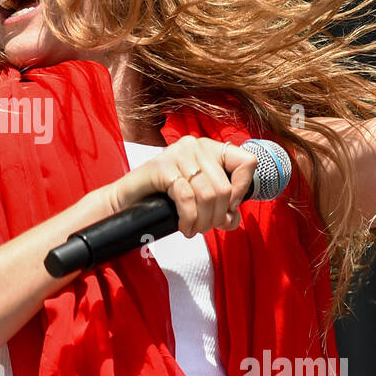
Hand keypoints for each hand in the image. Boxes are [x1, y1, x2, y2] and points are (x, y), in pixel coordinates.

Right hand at [105, 135, 257, 235]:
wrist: (128, 201)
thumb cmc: (164, 200)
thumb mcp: (200, 201)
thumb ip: (222, 208)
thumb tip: (233, 219)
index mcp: (211, 149)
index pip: (247, 162)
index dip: (242, 189)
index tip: (229, 207)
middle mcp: (196, 145)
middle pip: (225, 188)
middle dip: (217, 216)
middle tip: (205, 228)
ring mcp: (178, 153)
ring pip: (208, 194)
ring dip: (203, 221)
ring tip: (194, 229)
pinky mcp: (162, 166)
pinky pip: (186, 197)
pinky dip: (188, 218)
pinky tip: (184, 226)